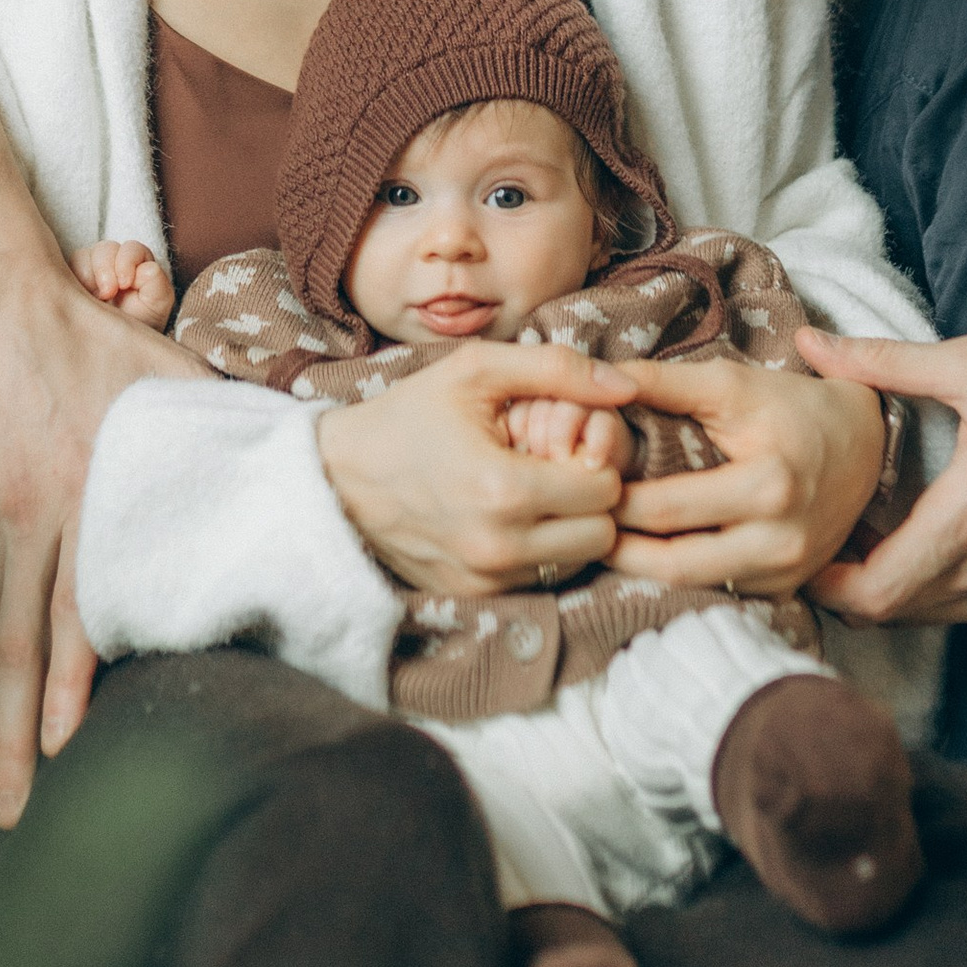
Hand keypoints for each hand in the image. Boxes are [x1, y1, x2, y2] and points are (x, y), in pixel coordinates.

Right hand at [0, 0, 203, 829]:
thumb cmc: (93, 339)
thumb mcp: (169, 380)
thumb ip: (224, 434)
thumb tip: (302, 472)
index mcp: (80, 482)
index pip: (70, 603)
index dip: (64, 682)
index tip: (68, 747)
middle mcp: (19, 509)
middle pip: (7, 641)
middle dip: (10, 732)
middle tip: (14, 809)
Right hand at [72, 238, 177, 329]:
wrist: (118, 350)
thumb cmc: (141, 327)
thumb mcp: (156, 309)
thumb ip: (158, 286)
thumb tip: (148, 268)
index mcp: (137, 264)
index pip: (131, 248)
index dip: (127, 261)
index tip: (125, 284)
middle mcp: (113, 263)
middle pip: (105, 248)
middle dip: (105, 268)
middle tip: (107, 294)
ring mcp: (90, 271)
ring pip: (82, 256)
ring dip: (87, 275)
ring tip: (94, 299)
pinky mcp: (69, 281)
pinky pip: (62, 271)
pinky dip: (68, 282)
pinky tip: (79, 302)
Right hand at [317, 340, 635, 594]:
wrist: (338, 478)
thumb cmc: (409, 416)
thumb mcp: (476, 371)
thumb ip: (557, 370)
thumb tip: (627, 387)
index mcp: (505, 490)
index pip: (606, 488)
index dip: (595, 457)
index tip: (565, 439)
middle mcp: (500, 548)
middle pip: (602, 535)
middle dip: (591, 498)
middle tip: (556, 466)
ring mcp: (487, 579)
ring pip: (577, 563)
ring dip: (570, 528)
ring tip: (533, 490)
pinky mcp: (475, 596)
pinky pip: (541, 579)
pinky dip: (540, 550)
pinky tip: (511, 516)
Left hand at [604, 355, 884, 595]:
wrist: (865, 442)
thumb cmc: (791, 406)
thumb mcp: (731, 383)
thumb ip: (663, 383)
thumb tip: (598, 382)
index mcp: (768, 486)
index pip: (666, 509)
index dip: (613, 502)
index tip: (579, 486)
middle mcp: (781, 540)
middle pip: (674, 563)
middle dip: (618, 548)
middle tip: (579, 524)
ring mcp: (786, 572)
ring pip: (692, 586)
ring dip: (643, 569)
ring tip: (604, 539)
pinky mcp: (787, 588)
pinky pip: (719, 590)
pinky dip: (680, 575)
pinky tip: (648, 553)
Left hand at [797, 296, 966, 628]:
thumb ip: (886, 362)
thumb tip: (813, 345)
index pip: (875, 594)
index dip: (826, 583)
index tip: (804, 547)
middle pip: (894, 612)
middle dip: (850, 584)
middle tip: (827, 538)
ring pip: (934, 616)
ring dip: (897, 589)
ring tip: (873, 537)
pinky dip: (942, 591)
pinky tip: (936, 541)